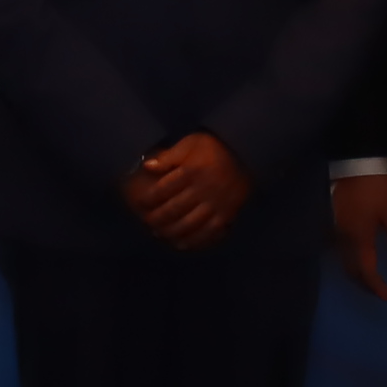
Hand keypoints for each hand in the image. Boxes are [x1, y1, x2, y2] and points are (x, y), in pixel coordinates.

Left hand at [121, 131, 251, 253]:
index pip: (163, 189)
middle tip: (147, 221)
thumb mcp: (190, 143)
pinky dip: (194, 240)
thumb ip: (169, 156)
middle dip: (157, 218)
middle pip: (174, 209)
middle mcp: (202, 189)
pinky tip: (182, 244)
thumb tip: (147, 166)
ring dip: (172, 231)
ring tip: (160, 234)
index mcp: (191, 171)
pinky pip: (209, 232)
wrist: (247, 153)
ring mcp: (216, 204)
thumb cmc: (213, 147)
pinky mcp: (227, 214)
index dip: (148, 198)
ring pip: (190, 223)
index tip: (139, 203)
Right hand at [328, 172, 386, 300]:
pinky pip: (338, 250)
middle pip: (351, 270)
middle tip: (378, 290)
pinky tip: (356, 258)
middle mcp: (344, 239)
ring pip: (342, 261)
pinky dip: (348, 260)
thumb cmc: (377, 189)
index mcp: (360, 238)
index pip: (366, 271)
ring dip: (355, 273)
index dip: (376, 286)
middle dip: (364, 283)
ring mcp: (336, 231)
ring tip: (369, 278)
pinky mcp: (333, 223)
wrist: (354, 164)